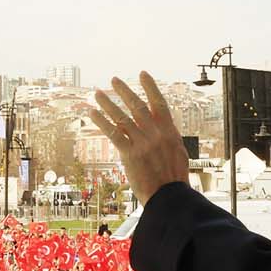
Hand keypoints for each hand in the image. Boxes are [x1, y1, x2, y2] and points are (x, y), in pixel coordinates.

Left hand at [88, 75, 191, 203]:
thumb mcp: (178, 152)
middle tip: (114, 80)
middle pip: (137, 106)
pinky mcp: (130, 154)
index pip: (159, 103)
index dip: (150, 87)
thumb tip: (163, 126)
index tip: (142, 74)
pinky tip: (93, 113)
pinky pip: (113, 133)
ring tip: (98, 93)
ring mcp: (142, 143)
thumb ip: (168, 136)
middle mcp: (156, 134)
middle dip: (124, 91)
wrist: (169, 196)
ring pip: (122, 118)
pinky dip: (102, 122)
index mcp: (169, 132)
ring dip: (108, 103)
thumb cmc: (174, 178)